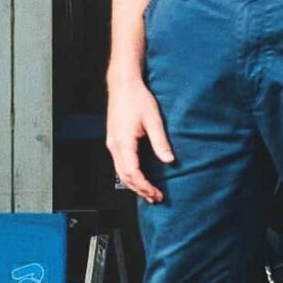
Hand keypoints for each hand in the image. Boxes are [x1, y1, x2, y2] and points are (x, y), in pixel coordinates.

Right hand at [106, 73, 174, 203]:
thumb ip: (161, 142)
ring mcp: (112, 143)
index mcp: (123, 142)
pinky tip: (139, 177)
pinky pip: (119, 164)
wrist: (123, 85)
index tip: (156, 193)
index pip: (132, 172)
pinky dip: (129, 175)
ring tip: (148, 192)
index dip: (144, 186)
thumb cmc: (137, 99)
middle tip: (155, 197)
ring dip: (134, 184)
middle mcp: (114, 145)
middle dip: (139, 189)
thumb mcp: (154, 120)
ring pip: (119, 171)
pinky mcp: (114, 140)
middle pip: (124, 176)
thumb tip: (169, 160)